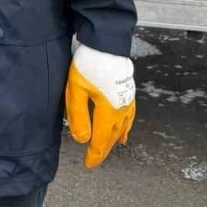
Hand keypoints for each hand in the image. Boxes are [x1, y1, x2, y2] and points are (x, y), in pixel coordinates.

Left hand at [64, 43, 135, 168]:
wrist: (106, 42)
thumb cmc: (90, 63)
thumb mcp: (76, 89)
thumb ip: (78, 116)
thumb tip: (81, 139)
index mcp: (108, 111)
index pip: (100, 139)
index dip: (95, 154)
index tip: (89, 164)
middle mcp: (121, 108)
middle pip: (112, 136)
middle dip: (104, 150)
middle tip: (95, 160)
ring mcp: (127, 99)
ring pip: (122, 127)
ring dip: (114, 140)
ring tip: (110, 149)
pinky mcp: (128, 91)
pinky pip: (129, 115)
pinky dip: (126, 126)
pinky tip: (124, 129)